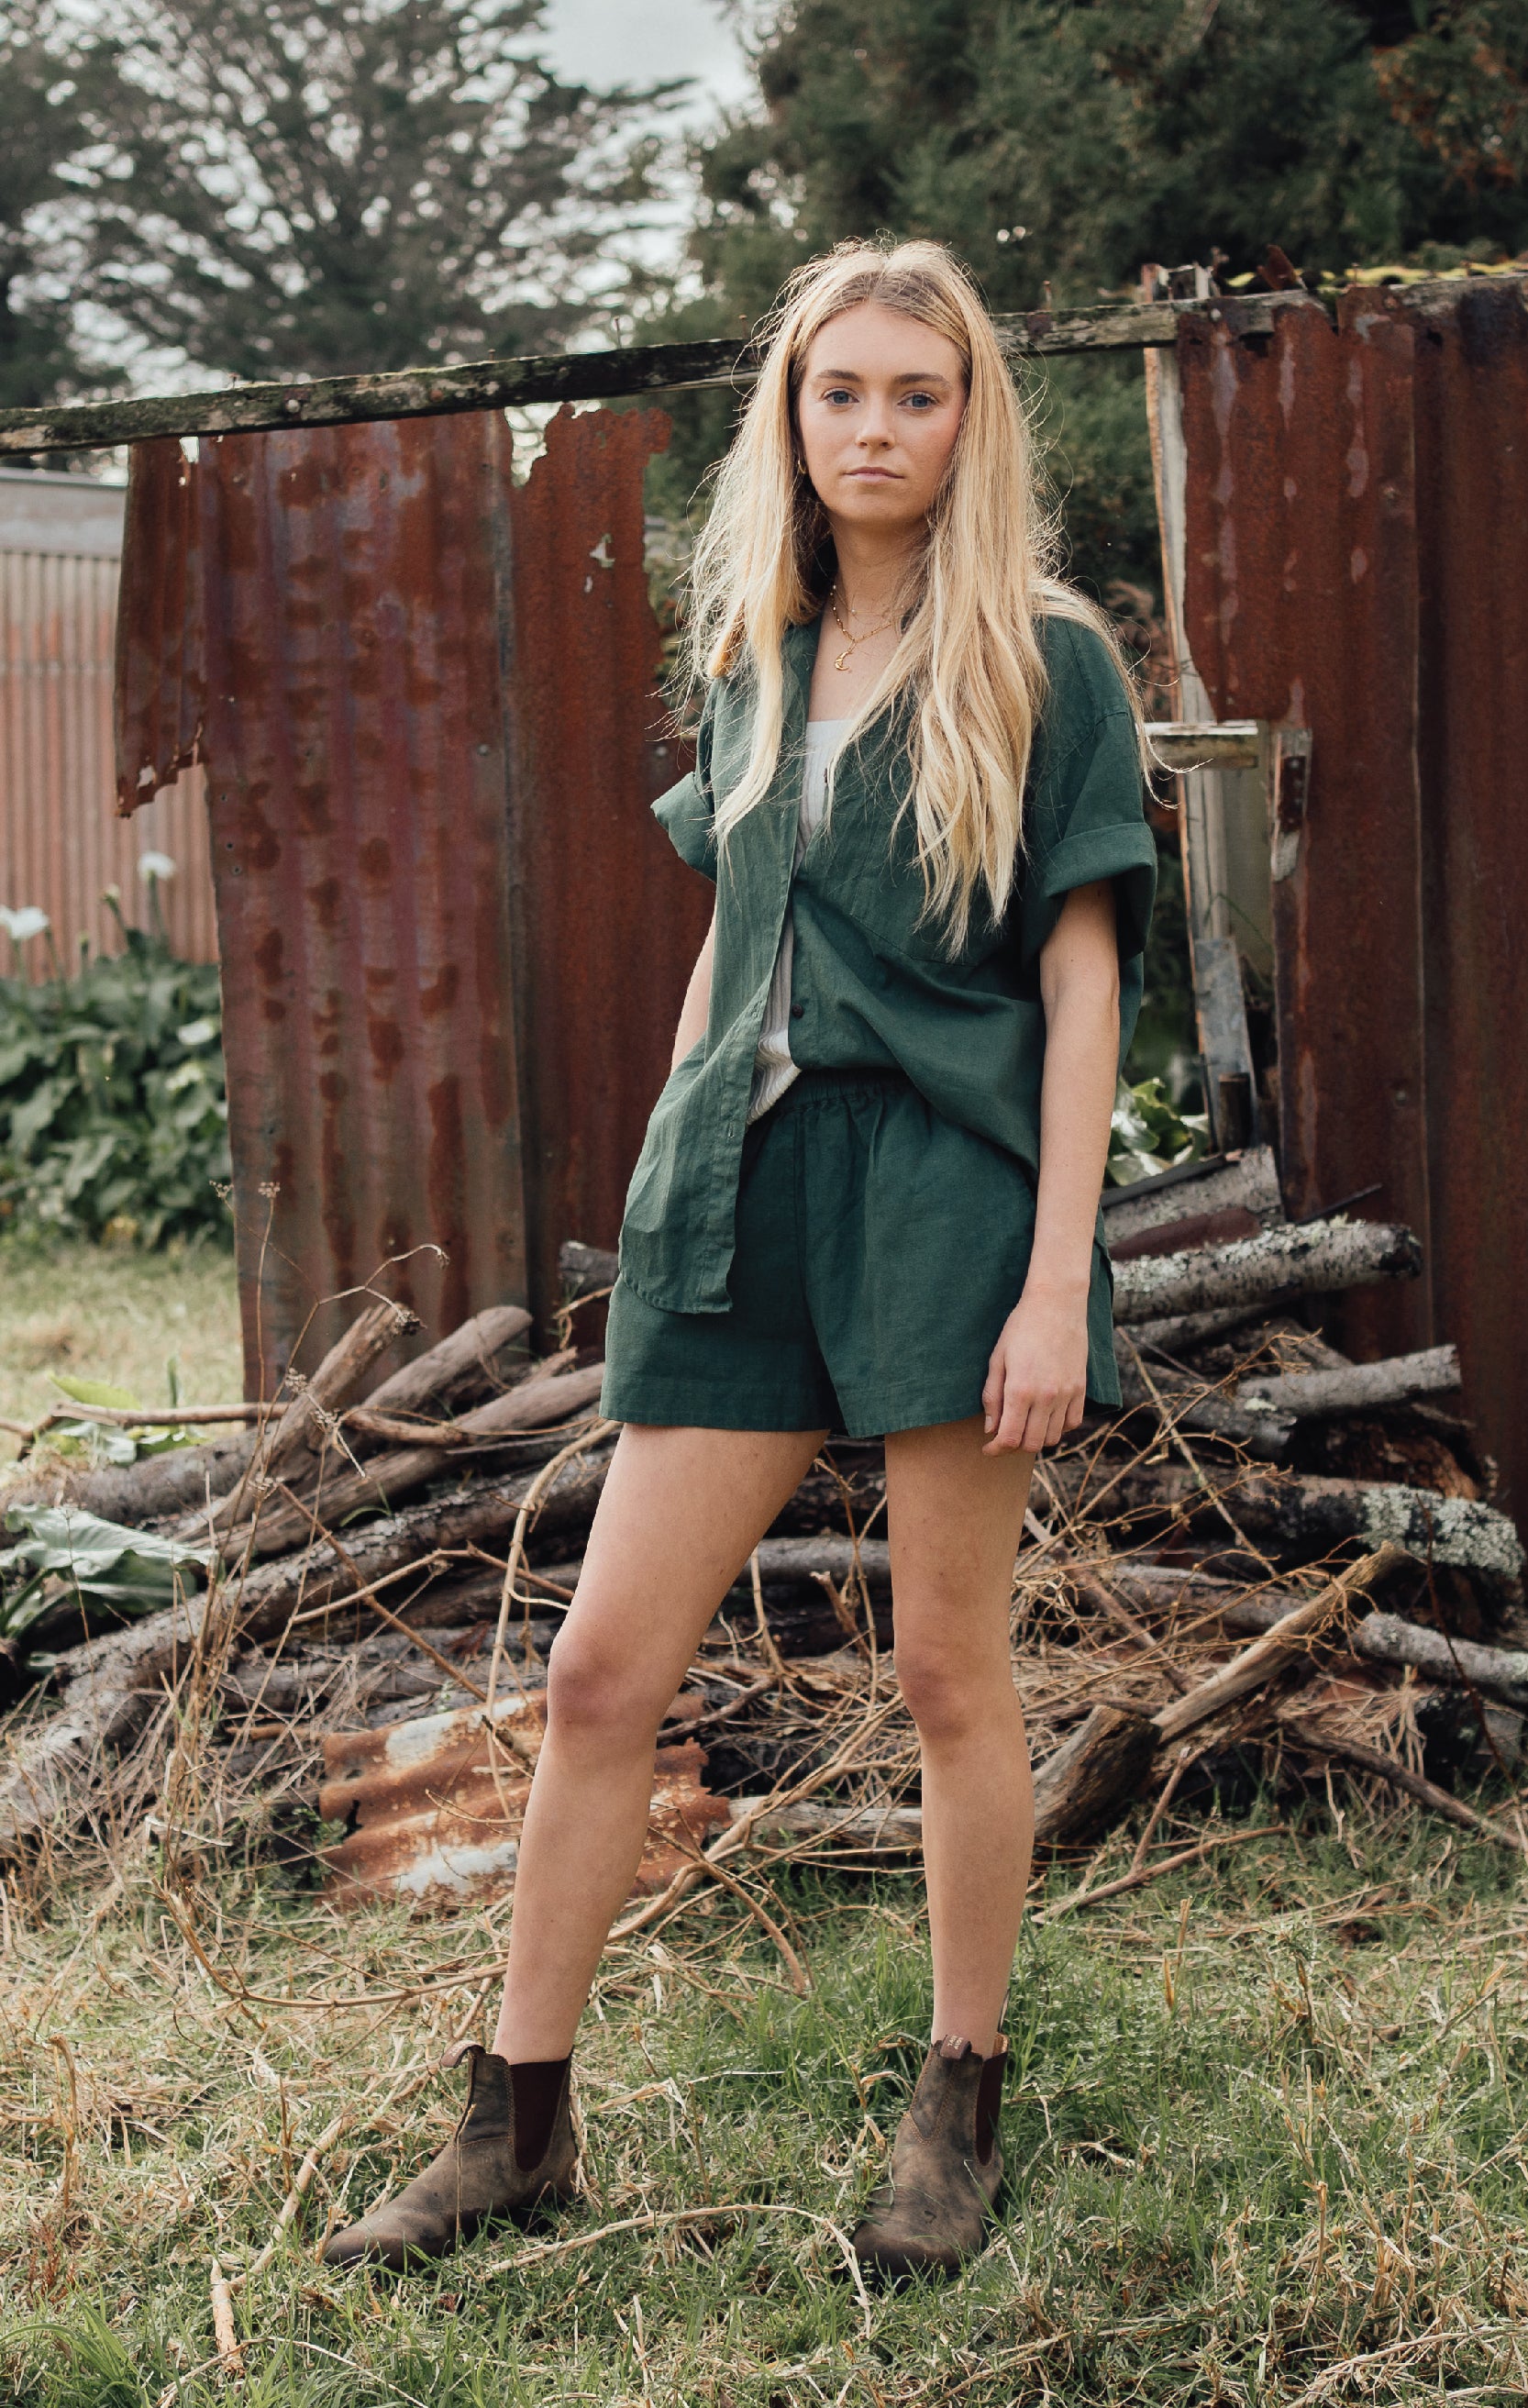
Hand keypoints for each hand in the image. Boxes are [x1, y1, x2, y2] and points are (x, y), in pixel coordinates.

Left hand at [981, 1283, 1088, 1455]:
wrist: (1056, 1304)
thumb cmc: (1021, 1327)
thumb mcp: (997, 1359)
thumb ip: (992, 1396)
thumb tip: (990, 1429)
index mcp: (1020, 1390)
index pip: (1009, 1438)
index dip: (996, 1449)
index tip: (988, 1448)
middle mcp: (1046, 1397)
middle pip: (1032, 1444)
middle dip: (1014, 1447)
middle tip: (1004, 1438)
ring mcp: (1067, 1394)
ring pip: (1053, 1437)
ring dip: (1037, 1438)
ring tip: (1025, 1425)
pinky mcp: (1081, 1388)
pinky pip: (1073, 1422)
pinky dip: (1059, 1427)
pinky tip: (1046, 1417)